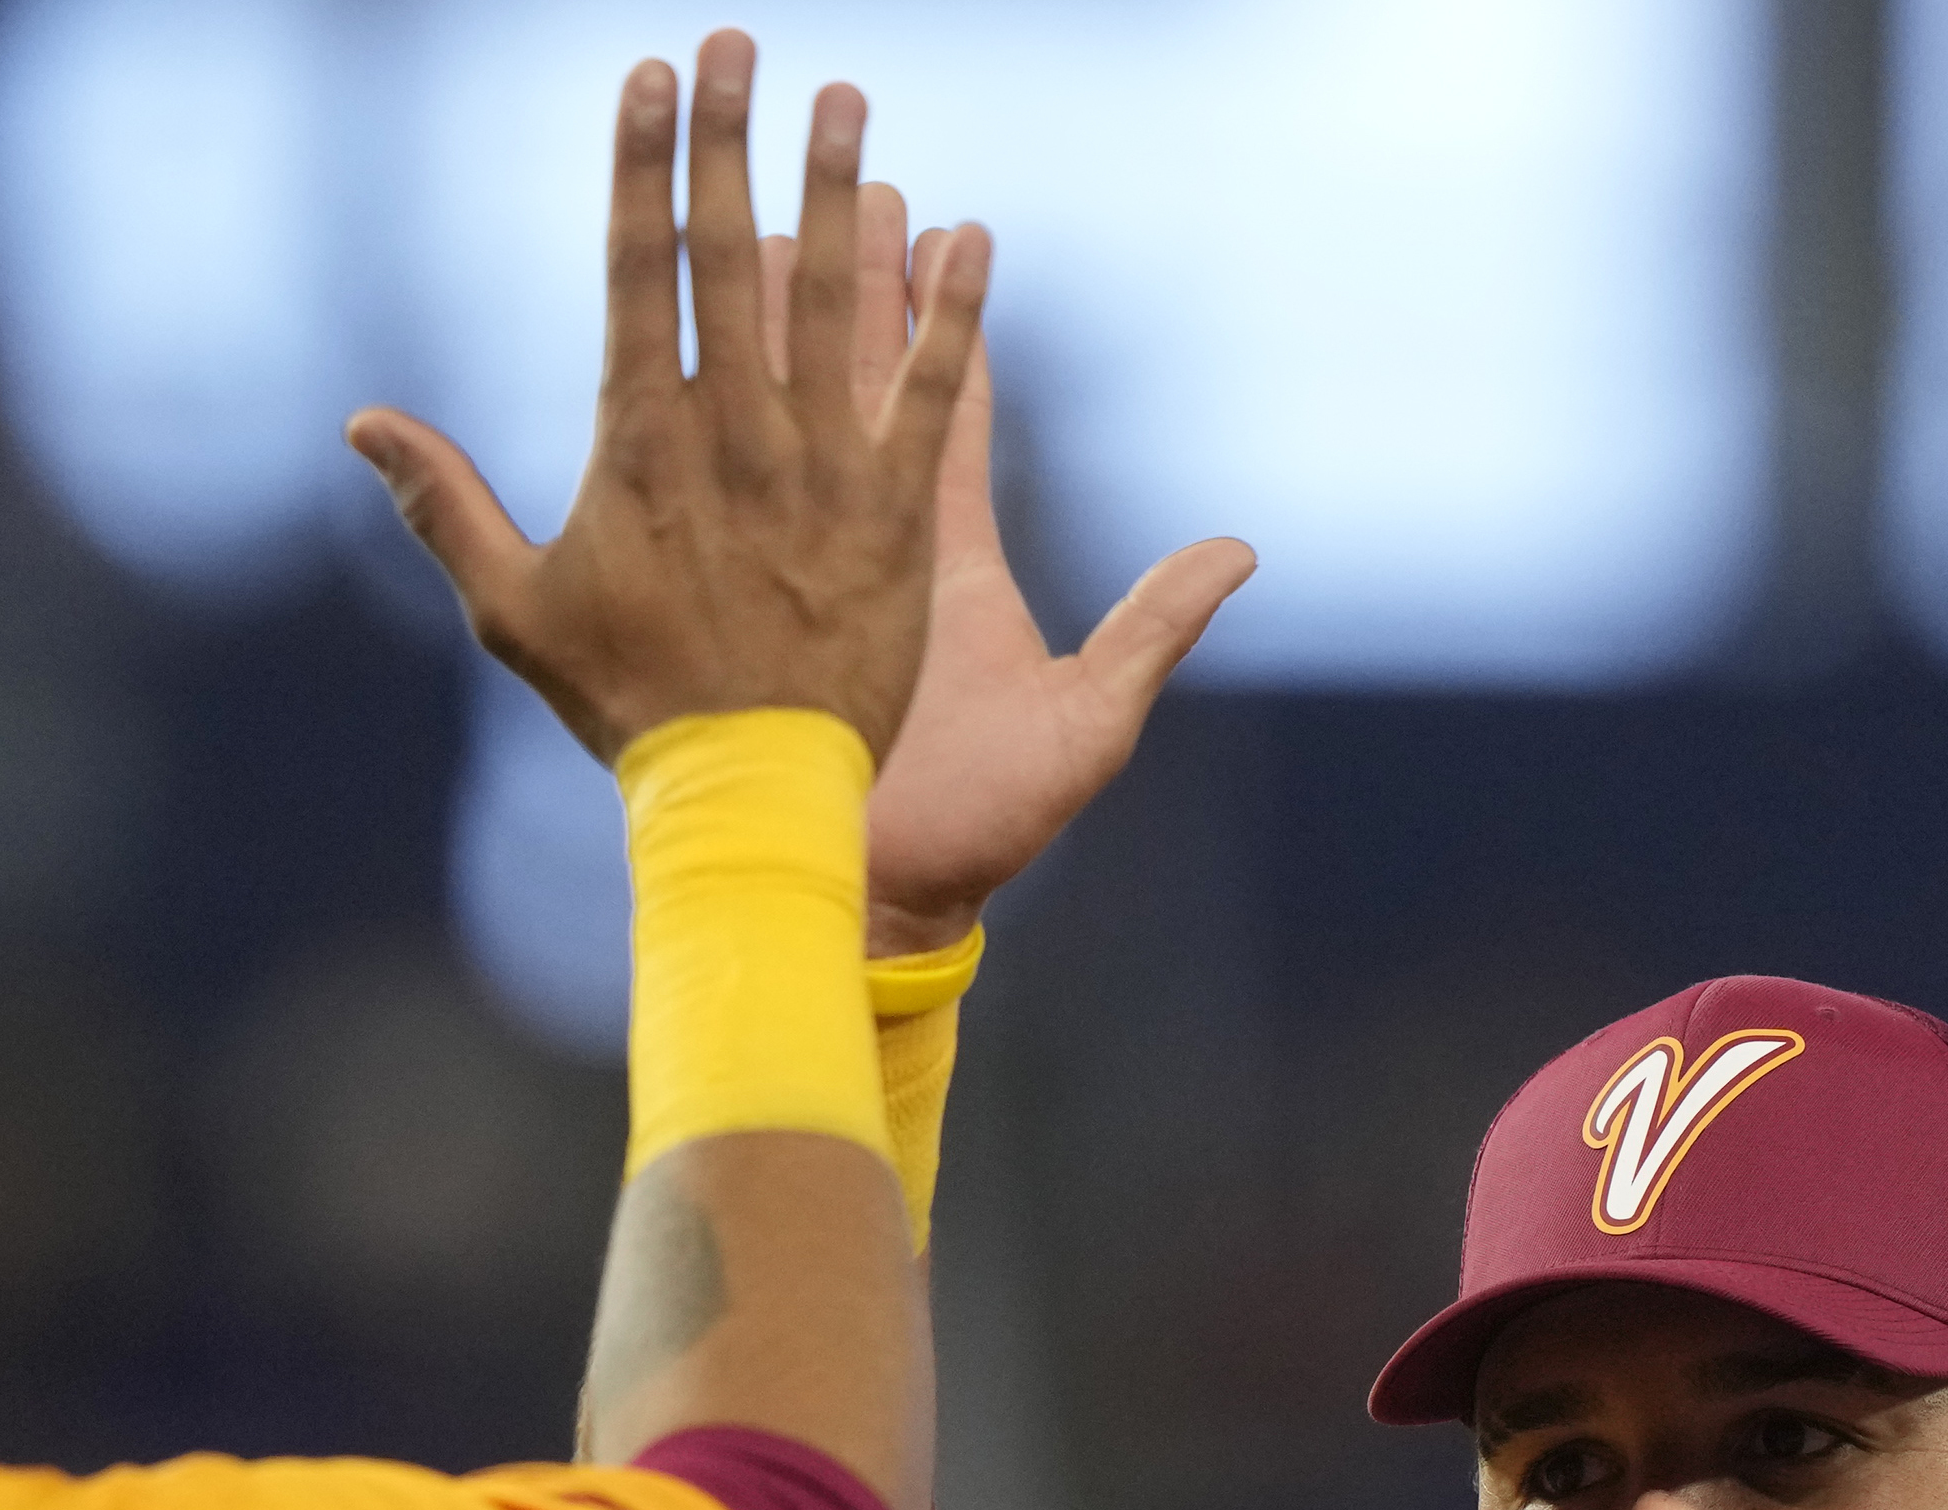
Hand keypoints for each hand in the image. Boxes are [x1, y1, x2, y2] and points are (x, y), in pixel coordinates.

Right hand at [350, 33, 981, 765]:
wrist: (745, 792)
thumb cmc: (626, 704)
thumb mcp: (515, 611)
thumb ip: (445, 507)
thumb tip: (362, 424)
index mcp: (639, 445)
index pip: (640, 274)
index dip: (645, 169)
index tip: (652, 80)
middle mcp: (733, 438)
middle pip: (730, 258)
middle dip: (731, 142)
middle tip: (737, 42)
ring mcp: (819, 471)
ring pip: (834, 305)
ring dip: (839, 193)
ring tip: (846, 100)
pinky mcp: (895, 514)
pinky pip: (930, 395)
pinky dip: (953, 316)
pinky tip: (969, 236)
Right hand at [758, 196, 1253, 953]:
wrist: (879, 893)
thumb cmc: (986, 826)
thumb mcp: (1091, 724)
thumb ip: (1155, 630)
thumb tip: (1242, 550)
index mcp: (951, 555)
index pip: (949, 408)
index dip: (946, 319)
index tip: (940, 227)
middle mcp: (880, 541)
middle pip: (864, 378)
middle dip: (854, 278)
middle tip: (848, 178)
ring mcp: (814, 560)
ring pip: (795, 406)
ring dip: (789, 312)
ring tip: (777, 217)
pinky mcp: (761, 594)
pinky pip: (741, 487)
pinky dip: (726, 414)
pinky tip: (705, 339)